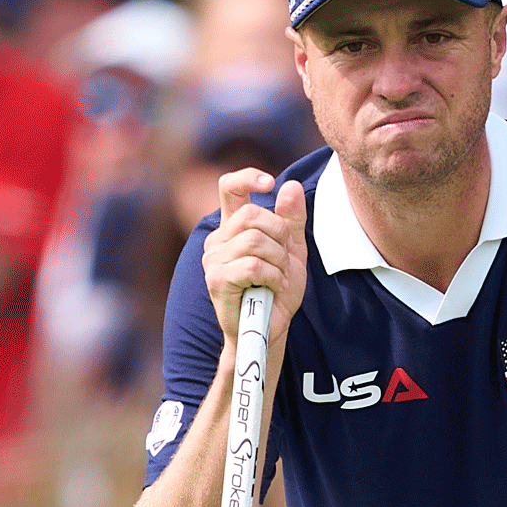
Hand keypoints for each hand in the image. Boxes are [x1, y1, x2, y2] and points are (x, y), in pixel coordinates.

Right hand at [201, 168, 308, 345]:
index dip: (247, 177)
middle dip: (279, 234)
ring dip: (279, 260)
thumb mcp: (293, 250)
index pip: (229, 188)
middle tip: (286, 259)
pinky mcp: (216, 280)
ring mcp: (213, 260)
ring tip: (280, 278)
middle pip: (251, 214)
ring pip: (255, 241)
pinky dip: (273, 276)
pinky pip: (253, 265)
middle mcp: (218, 240)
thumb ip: (292, 219)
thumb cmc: (277, 290)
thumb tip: (290, 185)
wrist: (269, 329)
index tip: (269, 182)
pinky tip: (273, 288)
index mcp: (233, 228)